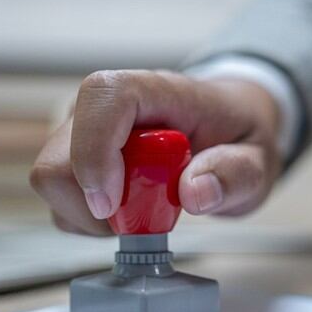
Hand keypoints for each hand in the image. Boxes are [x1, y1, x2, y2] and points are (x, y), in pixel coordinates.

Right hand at [30, 70, 281, 235]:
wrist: (226, 129)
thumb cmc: (235, 135)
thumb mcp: (257, 158)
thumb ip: (235, 173)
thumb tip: (196, 193)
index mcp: (152, 89)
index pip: (101, 98)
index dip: (94, 153)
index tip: (113, 203)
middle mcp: (105, 106)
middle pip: (58, 157)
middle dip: (95, 204)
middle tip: (146, 214)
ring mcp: (84, 132)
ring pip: (54, 185)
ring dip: (95, 217)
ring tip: (144, 209)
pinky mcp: (75, 159)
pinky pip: (62, 203)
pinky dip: (91, 222)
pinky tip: (128, 210)